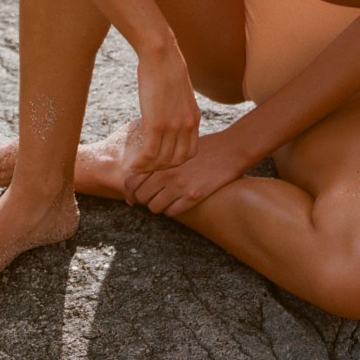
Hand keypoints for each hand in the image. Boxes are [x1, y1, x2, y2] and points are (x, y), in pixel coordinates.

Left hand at [128, 129, 253, 216]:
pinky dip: (172, 210)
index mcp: (160, 159)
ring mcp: (179, 185)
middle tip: (152, 199)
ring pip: (154, 207)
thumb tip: (139, 171)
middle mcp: (166, 173)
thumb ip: (159, 159)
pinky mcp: (193, 196)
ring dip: (158, 206)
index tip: (132, 197)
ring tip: (166, 201)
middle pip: (141, 197)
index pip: (131, 180)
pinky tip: (178, 203)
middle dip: (144, 200)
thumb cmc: (202, 147)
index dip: (129, 192)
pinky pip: (172, 212)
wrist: (230, 149)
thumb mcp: (176, 147)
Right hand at [129, 46, 198, 175]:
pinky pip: (150, 153)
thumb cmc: (166, 67)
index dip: (175, 161)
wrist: (161, 55)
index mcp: (194, 119)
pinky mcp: (156, 124)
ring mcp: (173, 126)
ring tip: (137, 168)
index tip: (162, 160)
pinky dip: (142, 163)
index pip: (190, 152)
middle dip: (162, 168)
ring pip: (163, 160)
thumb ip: (177, 105)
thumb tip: (169, 108)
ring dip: (149, 168)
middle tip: (147, 167)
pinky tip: (134, 165)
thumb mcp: (179, 91)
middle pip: (177, 160)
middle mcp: (187, 126)